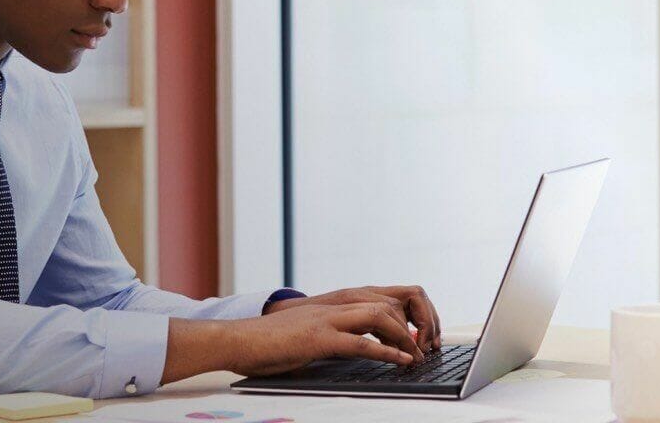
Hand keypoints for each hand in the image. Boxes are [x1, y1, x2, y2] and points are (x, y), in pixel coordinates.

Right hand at [264, 285, 441, 353]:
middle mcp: (333, 307)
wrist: (238, 340)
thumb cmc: (269, 343)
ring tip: (415, 355)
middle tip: (421, 348)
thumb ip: (333, 337)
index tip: (413, 338)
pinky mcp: (318, 338)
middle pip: (386, 304)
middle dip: (410, 325)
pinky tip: (400, 360)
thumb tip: (356, 350)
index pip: (379, 300)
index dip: (402, 318)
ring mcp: (326, 320)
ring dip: (403, 336)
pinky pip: (360, 342)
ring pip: (378, 316)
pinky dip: (386, 351)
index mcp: (332, 306)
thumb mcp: (309, 336)